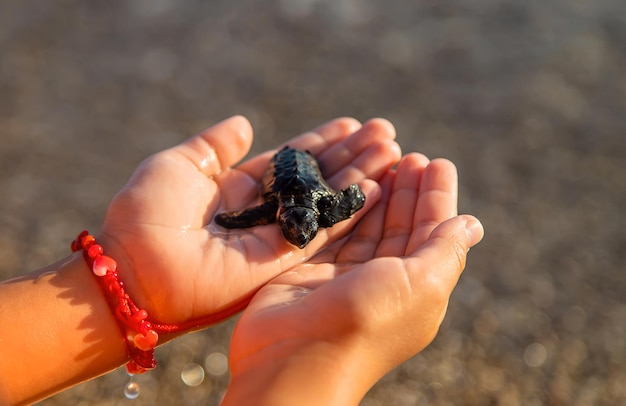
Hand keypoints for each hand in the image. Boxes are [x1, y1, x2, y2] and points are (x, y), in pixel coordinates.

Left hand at [99, 116, 400, 328]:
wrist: (133, 270)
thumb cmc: (145, 214)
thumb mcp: (177, 164)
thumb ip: (215, 146)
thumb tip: (244, 125)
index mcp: (237, 187)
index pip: (289, 160)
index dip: (320, 141)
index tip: (350, 124)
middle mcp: (261, 212)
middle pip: (315, 179)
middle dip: (350, 156)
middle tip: (385, 134)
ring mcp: (272, 238)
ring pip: (324, 203)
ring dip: (357, 178)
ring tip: (390, 153)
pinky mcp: (278, 262)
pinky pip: (319, 234)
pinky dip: (347, 212)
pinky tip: (375, 189)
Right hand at [223, 153, 483, 403]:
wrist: (295, 356)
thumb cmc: (367, 321)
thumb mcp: (422, 285)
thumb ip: (445, 250)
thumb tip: (472, 224)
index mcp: (418, 291)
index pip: (433, 235)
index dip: (436, 199)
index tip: (437, 163)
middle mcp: (384, 283)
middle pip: (400, 227)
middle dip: (409, 191)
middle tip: (410, 155)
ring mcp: (346, 277)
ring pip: (368, 225)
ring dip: (379, 192)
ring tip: (385, 156)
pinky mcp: (312, 270)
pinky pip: (335, 230)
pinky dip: (346, 205)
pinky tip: (353, 180)